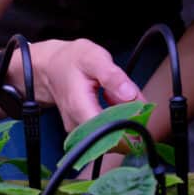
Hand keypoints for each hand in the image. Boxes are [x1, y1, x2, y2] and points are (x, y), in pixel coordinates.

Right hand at [23, 38, 144, 131]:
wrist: (51, 66)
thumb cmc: (71, 60)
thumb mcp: (94, 58)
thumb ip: (112, 76)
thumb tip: (130, 95)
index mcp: (80, 109)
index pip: (110, 133)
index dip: (131, 128)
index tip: (143, 113)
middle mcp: (78, 126)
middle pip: (114, 136)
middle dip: (131, 119)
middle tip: (133, 97)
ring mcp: (80, 131)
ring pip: (113, 134)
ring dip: (125, 117)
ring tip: (118, 95)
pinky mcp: (84, 131)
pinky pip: (107, 131)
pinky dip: (117, 117)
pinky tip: (113, 101)